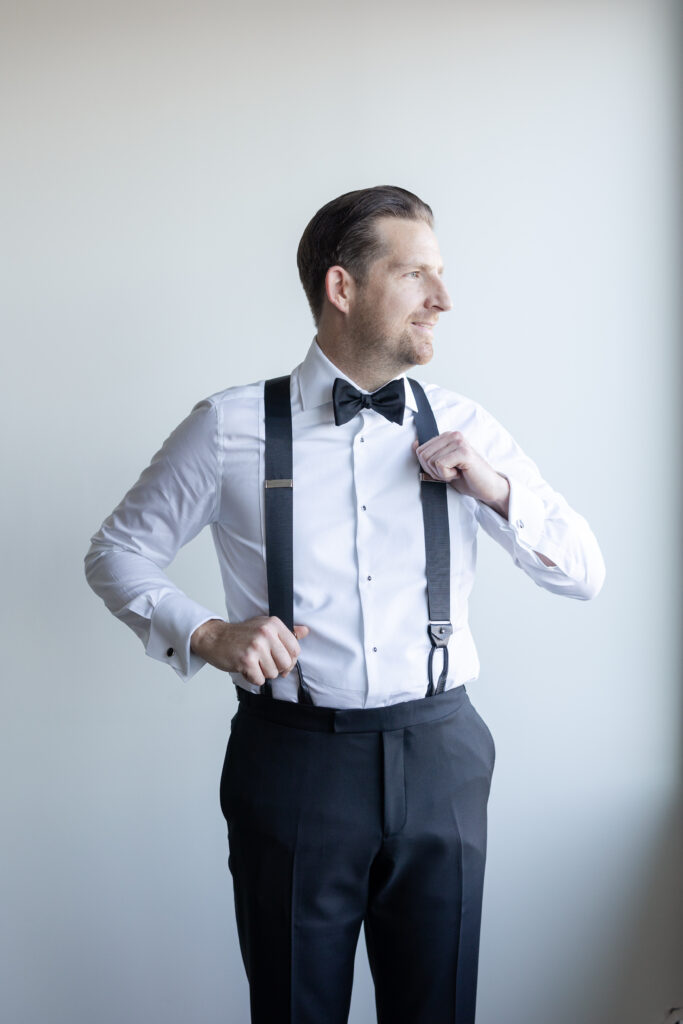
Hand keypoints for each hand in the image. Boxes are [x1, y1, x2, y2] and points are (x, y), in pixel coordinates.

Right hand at [190, 616, 309, 685]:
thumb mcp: (264, 626)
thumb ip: (286, 632)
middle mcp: (266, 633)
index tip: (280, 659)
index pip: (295, 649)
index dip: (289, 659)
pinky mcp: (246, 660)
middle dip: (277, 668)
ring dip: (263, 673)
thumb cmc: (240, 634)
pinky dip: (252, 678)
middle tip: (264, 663)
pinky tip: (246, 668)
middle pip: (286, 663)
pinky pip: (259, 680)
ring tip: (253, 662)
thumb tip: (305, 631)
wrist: (214, 638)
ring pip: (273, 673)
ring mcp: (256, 646)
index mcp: (273, 624)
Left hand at [412, 432, 509, 516]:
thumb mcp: (443, 466)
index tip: (445, 469)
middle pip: (423, 455)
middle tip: (451, 472)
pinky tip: (459, 473)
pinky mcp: (463, 452)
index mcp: (447, 436)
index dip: (428, 466)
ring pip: (431, 460)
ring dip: (441, 474)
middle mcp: (453, 435)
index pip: (419, 450)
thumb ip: (430, 454)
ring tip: (456, 472)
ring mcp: (459, 442)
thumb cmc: (466, 478)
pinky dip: (447, 475)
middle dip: (433, 470)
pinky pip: (440, 464)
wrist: (486, 488)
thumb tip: (414, 444)